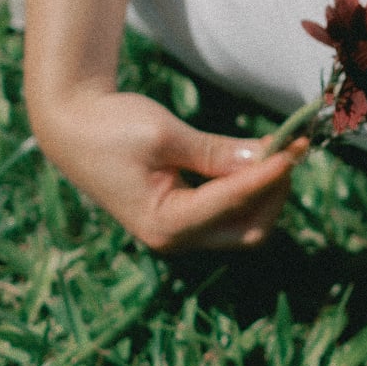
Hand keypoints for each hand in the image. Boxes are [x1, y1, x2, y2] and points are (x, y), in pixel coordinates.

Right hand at [31, 85, 304, 250]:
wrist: (71, 128)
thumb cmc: (111, 127)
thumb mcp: (164, 135)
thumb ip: (216, 152)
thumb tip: (268, 157)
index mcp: (164, 223)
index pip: (232, 202)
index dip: (268, 175)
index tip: (295, 147)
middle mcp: (173, 238)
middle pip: (249, 230)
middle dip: (275, 192)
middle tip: (291, 148)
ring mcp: (180, 232)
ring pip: (245, 225)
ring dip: (268, 191)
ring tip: (281, 148)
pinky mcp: (185, 217)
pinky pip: (230, 212)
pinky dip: (250, 188)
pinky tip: (261, 158)